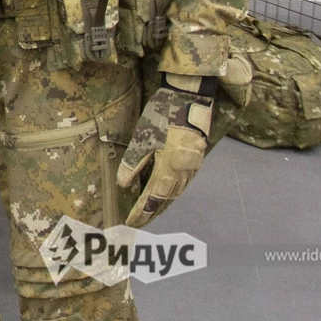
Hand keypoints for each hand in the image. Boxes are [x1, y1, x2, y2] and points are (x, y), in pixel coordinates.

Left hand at [116, 77, 214, 227]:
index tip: (131, 222)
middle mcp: (185, 172)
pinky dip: (171, 191)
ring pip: (176, 192)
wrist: (190, 97)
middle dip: (152, 212)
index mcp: (171, 168)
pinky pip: (182, 182)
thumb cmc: (163, 114)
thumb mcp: (143, 137)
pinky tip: (164, 192)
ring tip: (150, 211)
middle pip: (167, 199)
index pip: (154, 198)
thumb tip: (124, 184)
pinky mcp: (196, 159)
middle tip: (139, 222)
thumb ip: (133, 162)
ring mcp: (193, 167)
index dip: (142, 211)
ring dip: (162, 203)